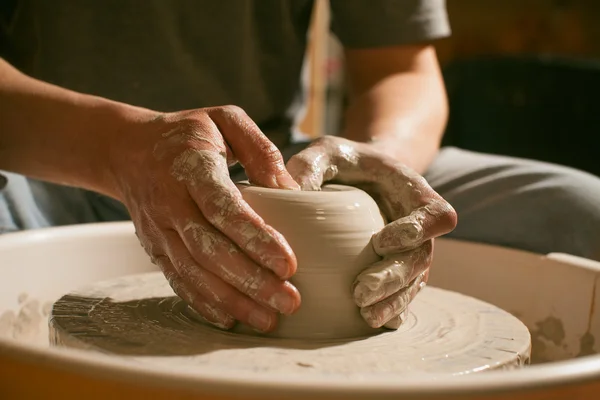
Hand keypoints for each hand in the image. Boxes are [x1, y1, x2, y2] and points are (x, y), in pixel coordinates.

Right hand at [108, 106, 301, 331]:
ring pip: (193, 273)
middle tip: (289, 301)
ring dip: (231, 300)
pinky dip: (202, 302)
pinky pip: (177, 279)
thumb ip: (261, 150)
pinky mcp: (154, 247)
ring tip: (268, 319)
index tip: (288, 263)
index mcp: (191, 167)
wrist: (126, 150)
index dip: (255, 238)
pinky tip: (230, 319)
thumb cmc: (187, 134)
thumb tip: (293, 192)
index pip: (223, 208)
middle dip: (251, 281)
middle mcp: (170, 202)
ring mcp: (159, 229)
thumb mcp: (225, 121)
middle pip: (209, 250)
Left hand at [287, 136, 456, 328]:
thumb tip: (290, 194)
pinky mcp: (395, 270)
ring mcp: (409, 251)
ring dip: (392, 301)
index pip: (437, 214)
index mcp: (412, 192)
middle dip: (394, 278)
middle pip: (422, 258)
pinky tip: (367, 322)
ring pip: (414, 283)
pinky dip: (389, 310)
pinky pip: (401, 295)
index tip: (382, 241)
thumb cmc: (343, 161)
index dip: (419, 231)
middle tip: (359, 292)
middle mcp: (419, 226)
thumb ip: (308, 165)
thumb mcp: (324, 152)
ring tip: (364, 315)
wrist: (358, 175)